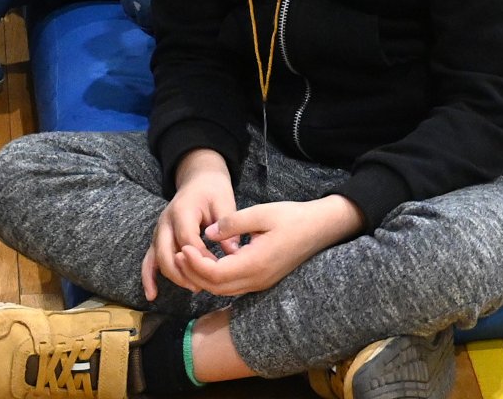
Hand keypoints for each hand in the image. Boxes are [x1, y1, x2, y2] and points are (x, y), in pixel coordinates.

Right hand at [142, 150, 235, 297]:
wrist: (198, 180)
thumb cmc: (213, 190)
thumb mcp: (225, 202)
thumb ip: (228, 226)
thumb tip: (234, 252)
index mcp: (182, 211)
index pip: (188, 240)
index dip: (201, 257)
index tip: (217, 268)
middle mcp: (165, 222)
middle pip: (168, 253)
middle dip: (184, 272)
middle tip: (204, 285)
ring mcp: (159, 231)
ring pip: (158, 259)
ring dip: (173, 276)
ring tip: (194, 288)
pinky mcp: (157, 239)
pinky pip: (148, 260)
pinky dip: (148, 278)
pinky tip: (151, 295)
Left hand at [175, 196, 363, 297]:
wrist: (322, 228)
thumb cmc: (294, 217)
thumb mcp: (262, 213)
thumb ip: (232, 222)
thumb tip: (207, 233)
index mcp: (255, 264)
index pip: (215, 275)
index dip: (194, 264)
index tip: (183, 247)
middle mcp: (256, 280)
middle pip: (215, 287)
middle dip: (194, 273)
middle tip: (180, 253)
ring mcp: (260, 283)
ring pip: (223, 289)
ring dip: (204, 277)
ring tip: (191, 257)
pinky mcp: (262, 280)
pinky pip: (232, 285)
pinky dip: (216, 277)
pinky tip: (210, 261)